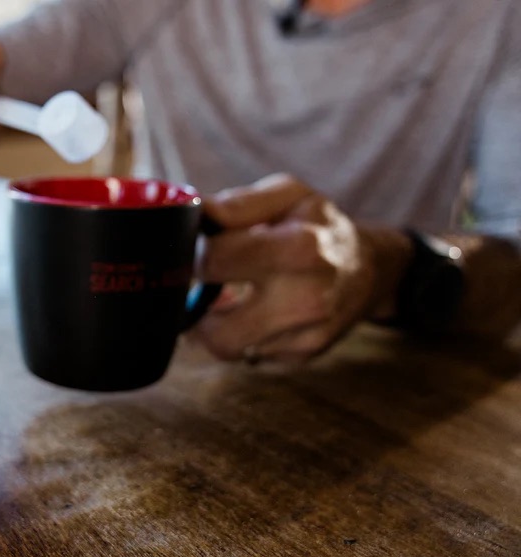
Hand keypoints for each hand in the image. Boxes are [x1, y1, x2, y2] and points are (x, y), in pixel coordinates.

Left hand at [195, 173, 412, 363]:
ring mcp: (306, 334)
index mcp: (299, 248)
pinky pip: (248, 356)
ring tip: (220, 299)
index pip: (213, 261)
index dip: (191, 255)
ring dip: (212, 325)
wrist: (370, 268)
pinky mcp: (303, 354)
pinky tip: (251, 313)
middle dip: (194, 304)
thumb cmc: (319, 225)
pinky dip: (240, 336)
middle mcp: (306, 298)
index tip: (193, 250)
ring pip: (226, 347)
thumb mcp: (288, 195)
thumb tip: (196, 212)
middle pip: (213, 326)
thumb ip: (238, 204)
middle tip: (199, 284)